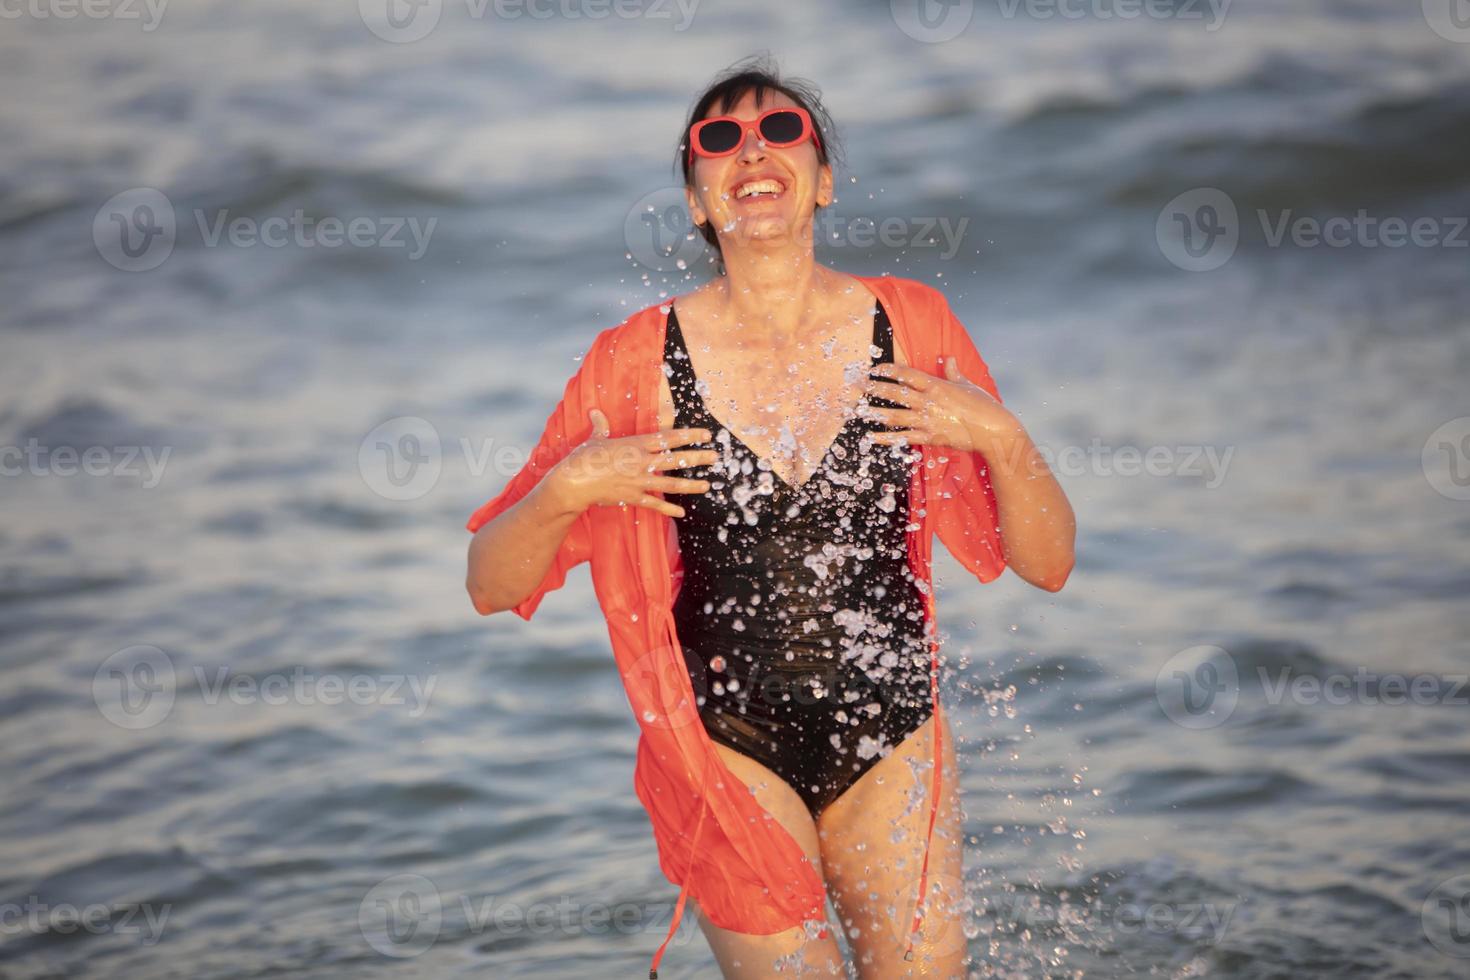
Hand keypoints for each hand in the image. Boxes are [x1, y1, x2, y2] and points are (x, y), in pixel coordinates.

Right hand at [547, 409, 716, 518]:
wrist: (574, 482)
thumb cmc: (583, 458)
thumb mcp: (595, 439)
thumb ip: (601, 426)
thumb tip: (595, 412)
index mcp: (635, 445)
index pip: (668, 438)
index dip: (689, 435)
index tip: (705, 434)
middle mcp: (641, 462)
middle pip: (675, 459)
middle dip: (697, 458)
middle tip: (715, 457)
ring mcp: (638, 481)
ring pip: (671, 483)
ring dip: (691, 485)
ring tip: (707, 485)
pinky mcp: (632, 497)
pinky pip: (655, 505)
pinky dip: (669, 510)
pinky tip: (682, 513)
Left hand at [860, 356, 1024, 455]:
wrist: (994, 430)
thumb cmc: (983, 405)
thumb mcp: (967, 385)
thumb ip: (953, 372)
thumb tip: (948, 357)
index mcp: (937, 385)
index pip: (907, 374)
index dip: (889, 370)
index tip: (875, 369)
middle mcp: (929, 401)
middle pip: (895, 393)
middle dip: (874, 389)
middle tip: (858, 386)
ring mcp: (928, 420)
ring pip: (895, 415)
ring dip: (875, 413)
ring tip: (858, 411)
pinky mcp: (930, 437)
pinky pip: (904, 438)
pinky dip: (886, 438)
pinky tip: (871, 437)